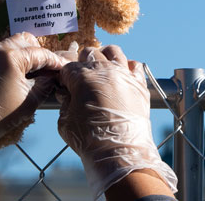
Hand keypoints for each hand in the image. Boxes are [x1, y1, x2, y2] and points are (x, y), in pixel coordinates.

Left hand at [0, 32, 68, 173]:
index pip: (41, 53)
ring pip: (13, 46)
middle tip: (49, 69)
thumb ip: (46, 84)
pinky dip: (13, 60)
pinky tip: (20, 76)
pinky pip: (1, 54)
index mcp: (10, 57)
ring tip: (35, 74)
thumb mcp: (30, 100)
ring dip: (26, 56)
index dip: (55, 61)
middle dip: (40, 54)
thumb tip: (53, 76)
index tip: (65, 68)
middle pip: (26, 41)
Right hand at [57, 45, 177, 198]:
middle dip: (82, 62)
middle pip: (90, 53)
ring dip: (104, 57)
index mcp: (82, 77)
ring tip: (101, 68)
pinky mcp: (139, 84)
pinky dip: (127, 67)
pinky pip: (135, 65)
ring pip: (113, 51)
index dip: (64, 76)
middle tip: (81, 77)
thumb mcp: (65, 122)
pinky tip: (122, 76)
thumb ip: (64, 103)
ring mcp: (124, 74)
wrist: (119, 152)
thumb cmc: (89, 140)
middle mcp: (104, 70)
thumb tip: (65, 94)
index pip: (68, 67)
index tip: (64, 85)